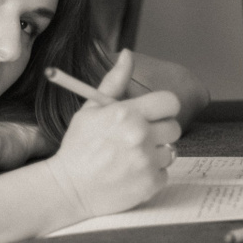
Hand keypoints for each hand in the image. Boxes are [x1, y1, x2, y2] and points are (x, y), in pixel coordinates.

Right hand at [43, 49, 181, 221]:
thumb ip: (114, 82)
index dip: (164, 108)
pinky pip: (165, 172)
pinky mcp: (151, 183)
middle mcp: (140, 135)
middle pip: (175, 127)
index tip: (153, 114)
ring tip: (131, 157)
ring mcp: (147, 161)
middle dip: (159, 131)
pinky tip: (131, 173)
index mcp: (126, 113)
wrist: (68, 188)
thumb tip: (128, 54)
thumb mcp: (90, 110)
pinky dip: (151, 174)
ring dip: (155, 154)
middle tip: (138, 138)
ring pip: (171, 151)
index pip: (170, 102)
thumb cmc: (78, 147)